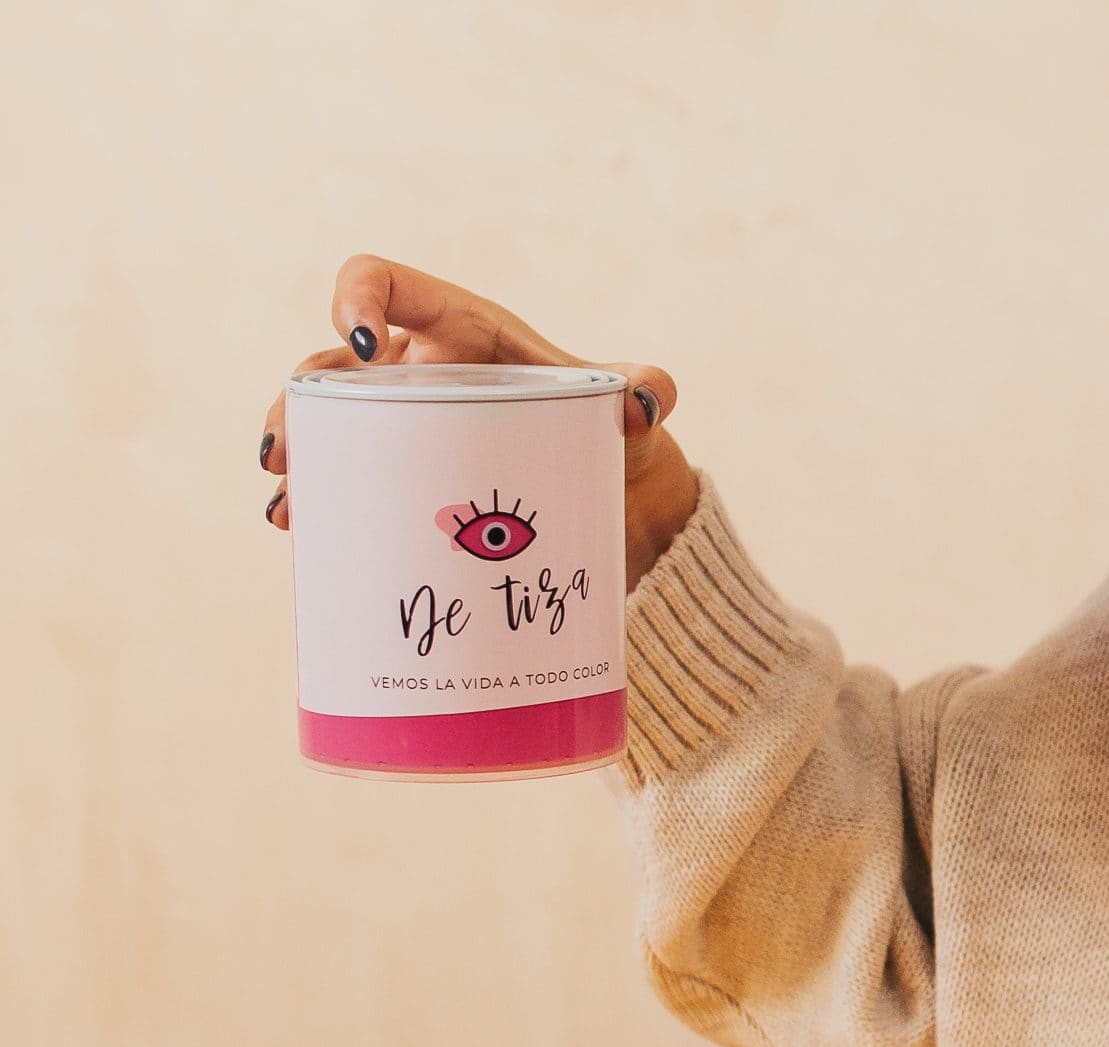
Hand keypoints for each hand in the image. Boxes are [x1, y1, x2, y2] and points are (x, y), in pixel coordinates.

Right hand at [258, 254, 700, 586]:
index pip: (384, 282)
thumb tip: (644, 400)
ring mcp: (401, 424)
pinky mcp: (403, 474)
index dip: (356, 296)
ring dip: (298, 456)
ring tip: (287, 504)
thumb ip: (649, 388)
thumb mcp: (629, 405)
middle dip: (298, 403)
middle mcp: (416, 370)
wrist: (612, 491)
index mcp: (456, 328)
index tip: (362, 343)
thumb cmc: (611, 425)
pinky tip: (299, 530)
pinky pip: (346, 479)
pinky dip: (320, 500)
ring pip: (325, 425)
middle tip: (286, 453)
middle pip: (330, 366)